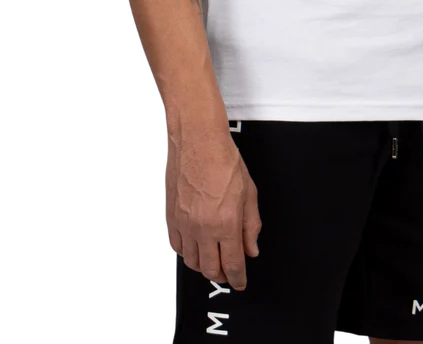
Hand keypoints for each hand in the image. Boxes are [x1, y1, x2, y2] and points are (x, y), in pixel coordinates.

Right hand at [165, 125, 261, 288]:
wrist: (198, 140)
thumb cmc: (224, 160)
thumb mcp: (249, 192)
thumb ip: (251, 225)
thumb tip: (251, 249)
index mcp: (226, 223)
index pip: (232, 264)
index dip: (238, 278)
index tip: (241, 283)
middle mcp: (203, 228)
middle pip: (210, 269)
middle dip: (222, 275)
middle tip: (229, 272)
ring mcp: (184, 223)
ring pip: (191, 262)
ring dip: (204, 266)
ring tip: (213, 260)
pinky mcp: (171, 216)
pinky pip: (177, 246)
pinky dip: (187, 252)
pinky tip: (196, 246)